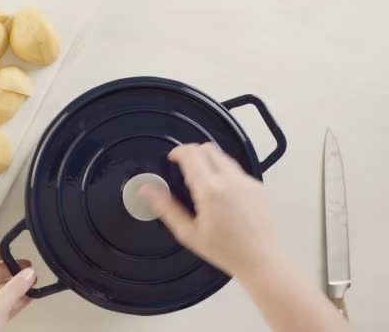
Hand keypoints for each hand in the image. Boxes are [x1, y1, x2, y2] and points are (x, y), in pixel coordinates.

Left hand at [0, 246, 35, 331]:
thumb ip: (14, 289)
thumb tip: (29, 271)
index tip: (9, 250)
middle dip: (10, 268)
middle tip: (27, 267)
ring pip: (1, 290)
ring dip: (16, 284)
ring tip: (32, 281)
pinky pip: (7, 305)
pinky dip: (18, 300)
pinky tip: (29, 299)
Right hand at [141, 143, 279, 277]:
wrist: (261, 260)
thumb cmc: (226, 251)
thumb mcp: (188, 233)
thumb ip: (165, 207)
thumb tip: (147, 190)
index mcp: (210, 190)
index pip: (191, 154)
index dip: (178, 151)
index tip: (172, 157)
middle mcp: (231, 181)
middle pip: (208, 149)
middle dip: (193, 153)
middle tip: (185, 167)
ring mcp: (248, 182)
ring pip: (224, 157)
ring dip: (210, 162)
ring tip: (203, 182)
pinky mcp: (259, 186)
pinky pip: (238, 171)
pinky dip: (226, 174)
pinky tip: (222, 195)